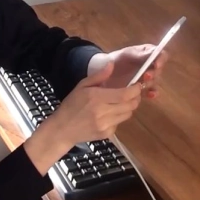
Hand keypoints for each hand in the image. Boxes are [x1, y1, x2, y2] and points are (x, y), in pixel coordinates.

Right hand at [24, 62, 141, 173]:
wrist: (62, 129)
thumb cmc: (72, 105)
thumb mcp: (82, 86)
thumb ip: (99, 76)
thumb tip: (112, 64)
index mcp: (97, 98)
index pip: (125, 94)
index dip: (135, 90)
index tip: (137, 85)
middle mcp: (103, 112)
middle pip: (130, 105)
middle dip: (135, 98)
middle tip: (133, 93)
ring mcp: (105, 125)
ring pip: (128, 114)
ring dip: (128, 107)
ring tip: (120, 102)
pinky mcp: (107, 134)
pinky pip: (120, 123)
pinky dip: (118, 117)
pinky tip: (109, 114)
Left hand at [87, 44, 168, 98]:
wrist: (101, 74)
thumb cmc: (113, 60)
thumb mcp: (125, 55)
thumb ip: (138, 54)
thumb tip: (153, 52)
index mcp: (147, 54)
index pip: (161, 55)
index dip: (161, 59)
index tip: (157, 64)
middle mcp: (150, 66)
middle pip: (159, 70)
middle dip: (154, 73)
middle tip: (146, 76)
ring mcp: (146, 78)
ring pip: (155, 81)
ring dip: (151, 83)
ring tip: (142, 85)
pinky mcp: (142, 89)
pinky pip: (151, 92)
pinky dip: (152, 94)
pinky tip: (150, 95)